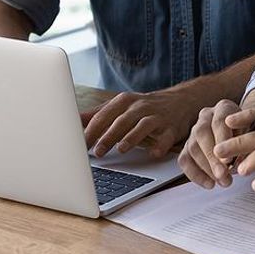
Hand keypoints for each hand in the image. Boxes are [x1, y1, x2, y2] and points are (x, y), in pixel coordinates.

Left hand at [82, 87, 199, 157]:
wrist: (182, 100)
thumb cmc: (145, 107)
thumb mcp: (121, 107)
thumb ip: (97, 115)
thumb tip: (72, 121)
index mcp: (124, 101)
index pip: (104, 115)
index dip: (91, 130)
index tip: (78, 145)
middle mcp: (140, 106)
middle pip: (122, 120)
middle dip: (108, 135)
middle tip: (97, 151)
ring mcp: (157, 116)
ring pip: (143, 126)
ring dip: (131, 138)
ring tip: (121, 150)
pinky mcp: (172, 127)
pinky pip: (167, 136)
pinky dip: (161, 145)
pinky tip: (153, 153)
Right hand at [177, 99, 241, 187]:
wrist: (242, 130)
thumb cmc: (249, 131)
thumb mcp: (254, 131)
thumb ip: (247, 142)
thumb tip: (238, 162)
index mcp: (223, 108)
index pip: (219, 121)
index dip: (222, 140)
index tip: (229, 159)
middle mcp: (206, 116)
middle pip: (202, 134)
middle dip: (213, 158)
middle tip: (224, 175)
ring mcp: (194, 130)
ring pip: (193, 148)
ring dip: (207, 168)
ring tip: (223, 182)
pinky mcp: (187, 146)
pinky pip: (185, 160)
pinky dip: (196, 174)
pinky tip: (209, 184)